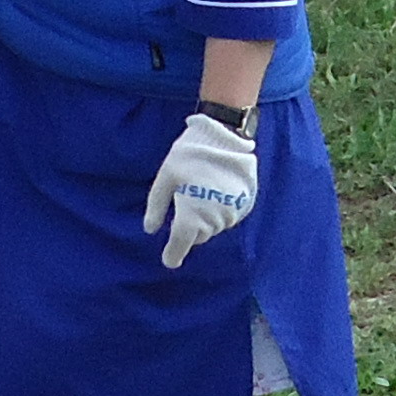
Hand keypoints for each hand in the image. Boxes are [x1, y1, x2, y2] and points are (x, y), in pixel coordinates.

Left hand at [141, 112, 259, 267]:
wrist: (226, 135)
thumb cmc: (190, 154)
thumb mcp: (165, 177)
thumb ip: (156, 206)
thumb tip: (150, 230)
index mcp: (192, 216)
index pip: (181, 245)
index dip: (173, 255)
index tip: (169, 261)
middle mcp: (214, 220)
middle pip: (199, 236)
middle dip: (190, 228)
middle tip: (185, 202)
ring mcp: (233, 213)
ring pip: (214, 226)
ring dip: (206, 218)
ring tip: (202, 190)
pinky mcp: (246, 204)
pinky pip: (229, 216)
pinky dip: (220, 210)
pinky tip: (216, 190)